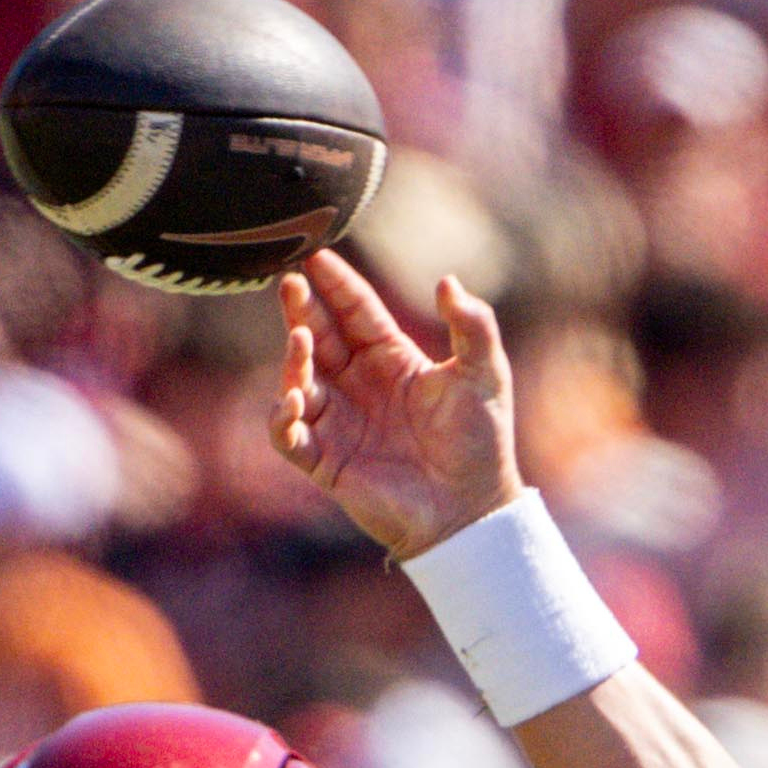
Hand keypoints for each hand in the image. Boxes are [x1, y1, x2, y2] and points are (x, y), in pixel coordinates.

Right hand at [271, 248, 520, 560]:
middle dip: (302, 309)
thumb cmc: (481, 442)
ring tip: (302, 340)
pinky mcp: (326, 462)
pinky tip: (295, 399)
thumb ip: (474, 325)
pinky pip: (289, 436)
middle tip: (291, 284)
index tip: (316, 257)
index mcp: (392, 359)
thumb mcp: (485, 375)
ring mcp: (339, 421)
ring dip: (293, 358)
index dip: (336, 284)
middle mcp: (358, 384)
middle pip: (318, 335)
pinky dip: (283, 418)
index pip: (355, 311)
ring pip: (298, 379)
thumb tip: (446, 280)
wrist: (472, 510)